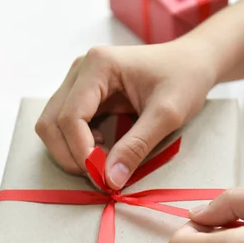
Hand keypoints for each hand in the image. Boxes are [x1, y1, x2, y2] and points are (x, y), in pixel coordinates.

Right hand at [35, 38, 217, 189]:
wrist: (192, 62)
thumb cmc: (184, 79)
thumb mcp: (168, 114)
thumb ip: (137, 146)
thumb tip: (110, 180)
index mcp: (98, 65)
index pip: (70, 116)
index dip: (81, 151)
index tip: (102, 176)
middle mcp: (80, 71)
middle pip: (51, 123)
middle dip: (70, 155)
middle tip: (99, 175)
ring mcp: (77, 82)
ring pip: (52, 126)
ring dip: (70, 151)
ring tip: (101, 161)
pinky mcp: (81, 95)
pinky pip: (64, 126)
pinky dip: (77, 145)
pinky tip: (103, 148)